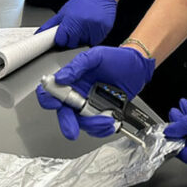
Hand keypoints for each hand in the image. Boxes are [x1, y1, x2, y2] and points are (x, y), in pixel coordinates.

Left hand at [36, 0, 117, 46]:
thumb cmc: (82, 1)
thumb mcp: (64, 11)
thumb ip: (52, 24)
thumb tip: (39, 33)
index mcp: (70, 20)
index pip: (61, 40)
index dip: (61, 38)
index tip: (63, 35)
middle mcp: (82, 26)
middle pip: (72, 44)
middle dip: (72, 39)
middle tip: (75, 28)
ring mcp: (94, 29)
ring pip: (83, 44)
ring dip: (83, 38)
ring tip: (85, 26)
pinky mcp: (103, 32)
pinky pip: (95, 42)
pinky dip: (92, 38)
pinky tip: (92, 28)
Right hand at [36, 46, 154, 139]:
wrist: (137, 68)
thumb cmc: (116, 59)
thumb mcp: (95, 57)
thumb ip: (77, 65)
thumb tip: (60, 77)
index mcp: (72, 79)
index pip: (51, 90)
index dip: (48, 98)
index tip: (56, 103)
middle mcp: (77, 94)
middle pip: (64, 112)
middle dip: (67, 123)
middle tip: (72, 130)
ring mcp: (89, 105)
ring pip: (81, 123)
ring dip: (92, 125)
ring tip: (106, 119)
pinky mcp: (101, 114)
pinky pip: (96, 128)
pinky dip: (102, 128)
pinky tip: (111, 122)